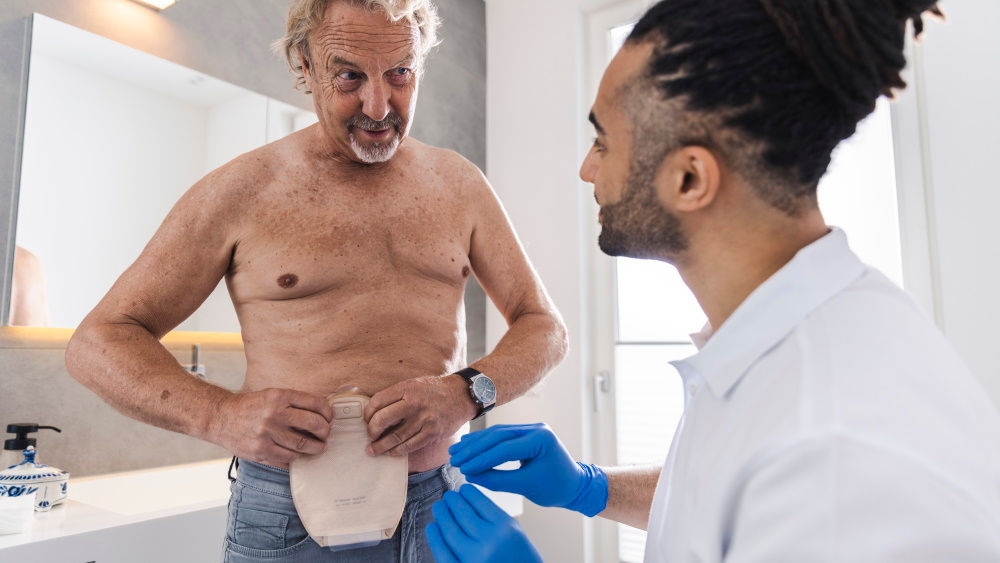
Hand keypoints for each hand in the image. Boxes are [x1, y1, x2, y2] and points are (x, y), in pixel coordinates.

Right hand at [212, 388, 333, 465]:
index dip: (327, 412)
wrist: (220, 417)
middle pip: (313, 425)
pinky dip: (296, 457)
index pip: (314, 403)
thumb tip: (321, 414)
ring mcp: (266, 435)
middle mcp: (274, 414)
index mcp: (279, 396)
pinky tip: (298, 454)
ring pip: (302, 445)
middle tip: (326, 434)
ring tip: (317, 447)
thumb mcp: (272, 395)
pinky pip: (287, 459)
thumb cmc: (250, 406)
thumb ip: (293, 402)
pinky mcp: (260, 452)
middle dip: (325, 431)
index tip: (329, 417)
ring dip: (314, 448)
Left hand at [365, 375, 472, 456]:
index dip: (367, 413)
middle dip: (372, 431)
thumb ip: (396, 395)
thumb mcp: (414, 384)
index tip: (366, 419)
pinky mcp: (432, 433)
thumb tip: (375, 411)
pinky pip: (409, 446)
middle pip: (383, 420)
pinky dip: (397, 451)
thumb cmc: (434, 390)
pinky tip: (390, 452)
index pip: (378, 401)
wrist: (461, 395)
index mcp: (407, 388)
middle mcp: (414, 403)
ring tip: (372, 450)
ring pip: (395, 437)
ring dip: (381, 446)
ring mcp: (424, 419)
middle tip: (370, 435)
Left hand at [426, 484, 541, 562]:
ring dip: (442, 516)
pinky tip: (432, 527)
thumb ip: (495, 519)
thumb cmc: (522, 560)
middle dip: (453, 501)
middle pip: (463, 514)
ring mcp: (474, 558)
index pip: (480, 502)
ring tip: (439, 507)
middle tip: (448, 496)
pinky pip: (443, 553)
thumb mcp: (517, 535)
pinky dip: (435, 538)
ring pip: (451, 531)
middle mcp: (489, 541)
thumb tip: (468, 502)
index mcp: (505, 527)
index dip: (468, 493)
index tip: (463, 489)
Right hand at [449, 423, 607, 515]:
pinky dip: (484, 443)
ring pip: (497, 434)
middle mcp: (536, 429)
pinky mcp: (525, 433)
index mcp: (541, 439)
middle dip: (474, 449)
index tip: (464, 469)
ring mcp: (531, 429)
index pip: (505, 448)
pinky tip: (468, 446)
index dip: (482, 459)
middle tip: (454, 459)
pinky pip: (501, 436)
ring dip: (475, 444)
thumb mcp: (526, 486)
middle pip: (498, 436)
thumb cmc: (555, 488)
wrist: (574, 485)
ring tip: (456, 452)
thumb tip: (470, 475)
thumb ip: (497, 480)